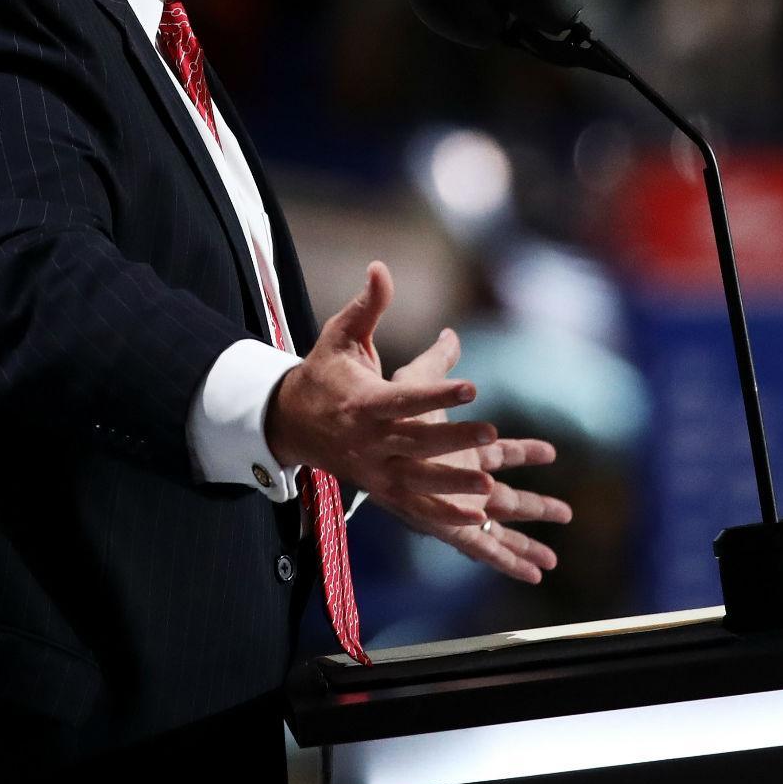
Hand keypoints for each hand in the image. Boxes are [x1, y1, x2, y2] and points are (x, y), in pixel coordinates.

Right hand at [267, 261, 571, 582]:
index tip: (472, 386)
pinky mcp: (380, 489)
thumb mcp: (340, 335)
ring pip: (417, 481)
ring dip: (453, 486)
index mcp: (364, 402)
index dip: (438, 393)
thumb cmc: (324, 372)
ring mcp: (374, 469)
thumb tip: (382, 268)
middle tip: (492, 432)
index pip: (406, 398)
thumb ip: (367, 306)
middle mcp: (369, 439)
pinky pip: (413, 506)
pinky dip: (442, 514)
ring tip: (490, 486)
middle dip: (453, 439)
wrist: (290, 421)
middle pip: (416, 442)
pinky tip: (476, 515)